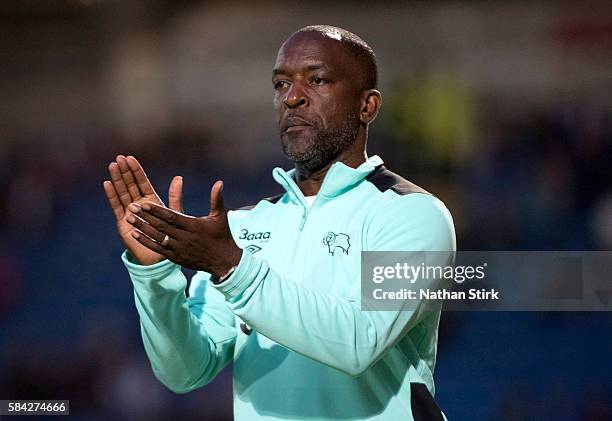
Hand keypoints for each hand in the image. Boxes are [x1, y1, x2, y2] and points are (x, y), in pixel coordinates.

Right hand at [103, 155, 182, 264]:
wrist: (160, 257)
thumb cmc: (169, 236)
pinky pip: (116, 206)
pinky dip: (112, 195)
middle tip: (119, 157)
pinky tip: (107, 184)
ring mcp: (129, 213)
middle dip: (125, 171)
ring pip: (122, 192)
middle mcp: (139, 205)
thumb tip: (179, 177)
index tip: (130, 158)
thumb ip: (175, 197)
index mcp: (151, 201)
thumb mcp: (174, 214)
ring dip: (117, 179)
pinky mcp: (122, 222)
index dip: (136, 171)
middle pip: (130, 185)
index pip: (142, 182)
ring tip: (112, 166)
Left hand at [125, 180, 241, 275]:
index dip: (157, 211)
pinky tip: (135, 234)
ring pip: (157, 237)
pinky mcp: (176, 257)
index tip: (145, 203)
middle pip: (161, 226)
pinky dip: (146, 241)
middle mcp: (184, 238)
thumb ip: (217, 199)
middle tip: (131, 207)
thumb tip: (219, 182)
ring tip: (129, 219)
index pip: (172, 217)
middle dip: (145, 217)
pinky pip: (158, 249)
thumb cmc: (221, 236)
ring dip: (142, 228)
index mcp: (193, 226)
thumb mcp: (220, 216)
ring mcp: (179, 248)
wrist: (223, 262)